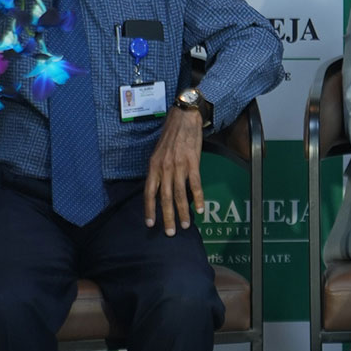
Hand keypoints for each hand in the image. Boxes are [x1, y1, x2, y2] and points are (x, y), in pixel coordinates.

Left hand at [143, 108, 204, 234]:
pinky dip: (198, 198)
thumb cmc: (171, 135)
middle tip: (169, 233)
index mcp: (154, 166)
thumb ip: (158, 170)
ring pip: (180, 194)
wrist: (184, 118)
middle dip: (167, 217)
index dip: (149, 209)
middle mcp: (164, 168)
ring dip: (183, 212)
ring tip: (186, 225)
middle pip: (165, 198)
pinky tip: (201, 209)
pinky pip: (196, 184)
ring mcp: (179, 166)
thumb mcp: (158, 153)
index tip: (150, 224)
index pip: (149, 192)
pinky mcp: (193, 162)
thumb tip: (160, 187)